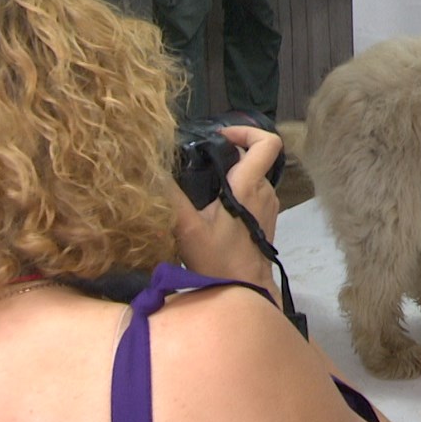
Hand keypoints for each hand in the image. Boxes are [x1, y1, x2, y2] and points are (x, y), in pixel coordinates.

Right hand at [172, 125, 283, 291]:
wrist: (245, 291)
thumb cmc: (219, 261)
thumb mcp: (187, 227)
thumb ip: (170, 196)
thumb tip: (152, 169)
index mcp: (249, 186)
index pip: (268, 143)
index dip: (247, 130)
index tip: (220, 136)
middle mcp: (264, 191)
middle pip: (254, 157)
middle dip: (228, 152)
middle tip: (199, 158)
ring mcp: (267, 206)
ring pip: (252, 175)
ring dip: (230, 173)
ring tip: (201, 181)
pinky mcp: (264, 219)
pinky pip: (252, 193)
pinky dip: (234, 190)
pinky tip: (211, 203)